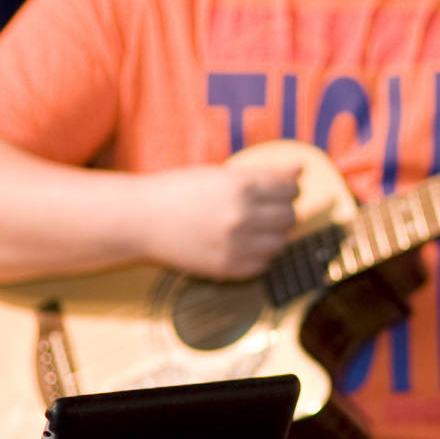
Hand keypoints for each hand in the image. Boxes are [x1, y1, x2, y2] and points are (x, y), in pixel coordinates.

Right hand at [142, 163, 301, 278]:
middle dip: (282, 211)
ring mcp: (235, 245)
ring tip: (252, 228)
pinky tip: (241, 245)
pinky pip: (263, 265)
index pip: (290, 189)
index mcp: (240, 187)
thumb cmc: (177, 191)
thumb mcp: (220, 173)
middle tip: (265, 209)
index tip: (280, 190)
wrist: (139, 221)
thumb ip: (264, 174)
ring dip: (273, 235)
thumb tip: (300, 169)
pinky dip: (258, 256)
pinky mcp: (228, 269)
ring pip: (281, 243)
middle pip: (290, 216)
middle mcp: (242, 216)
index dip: (288, 188)